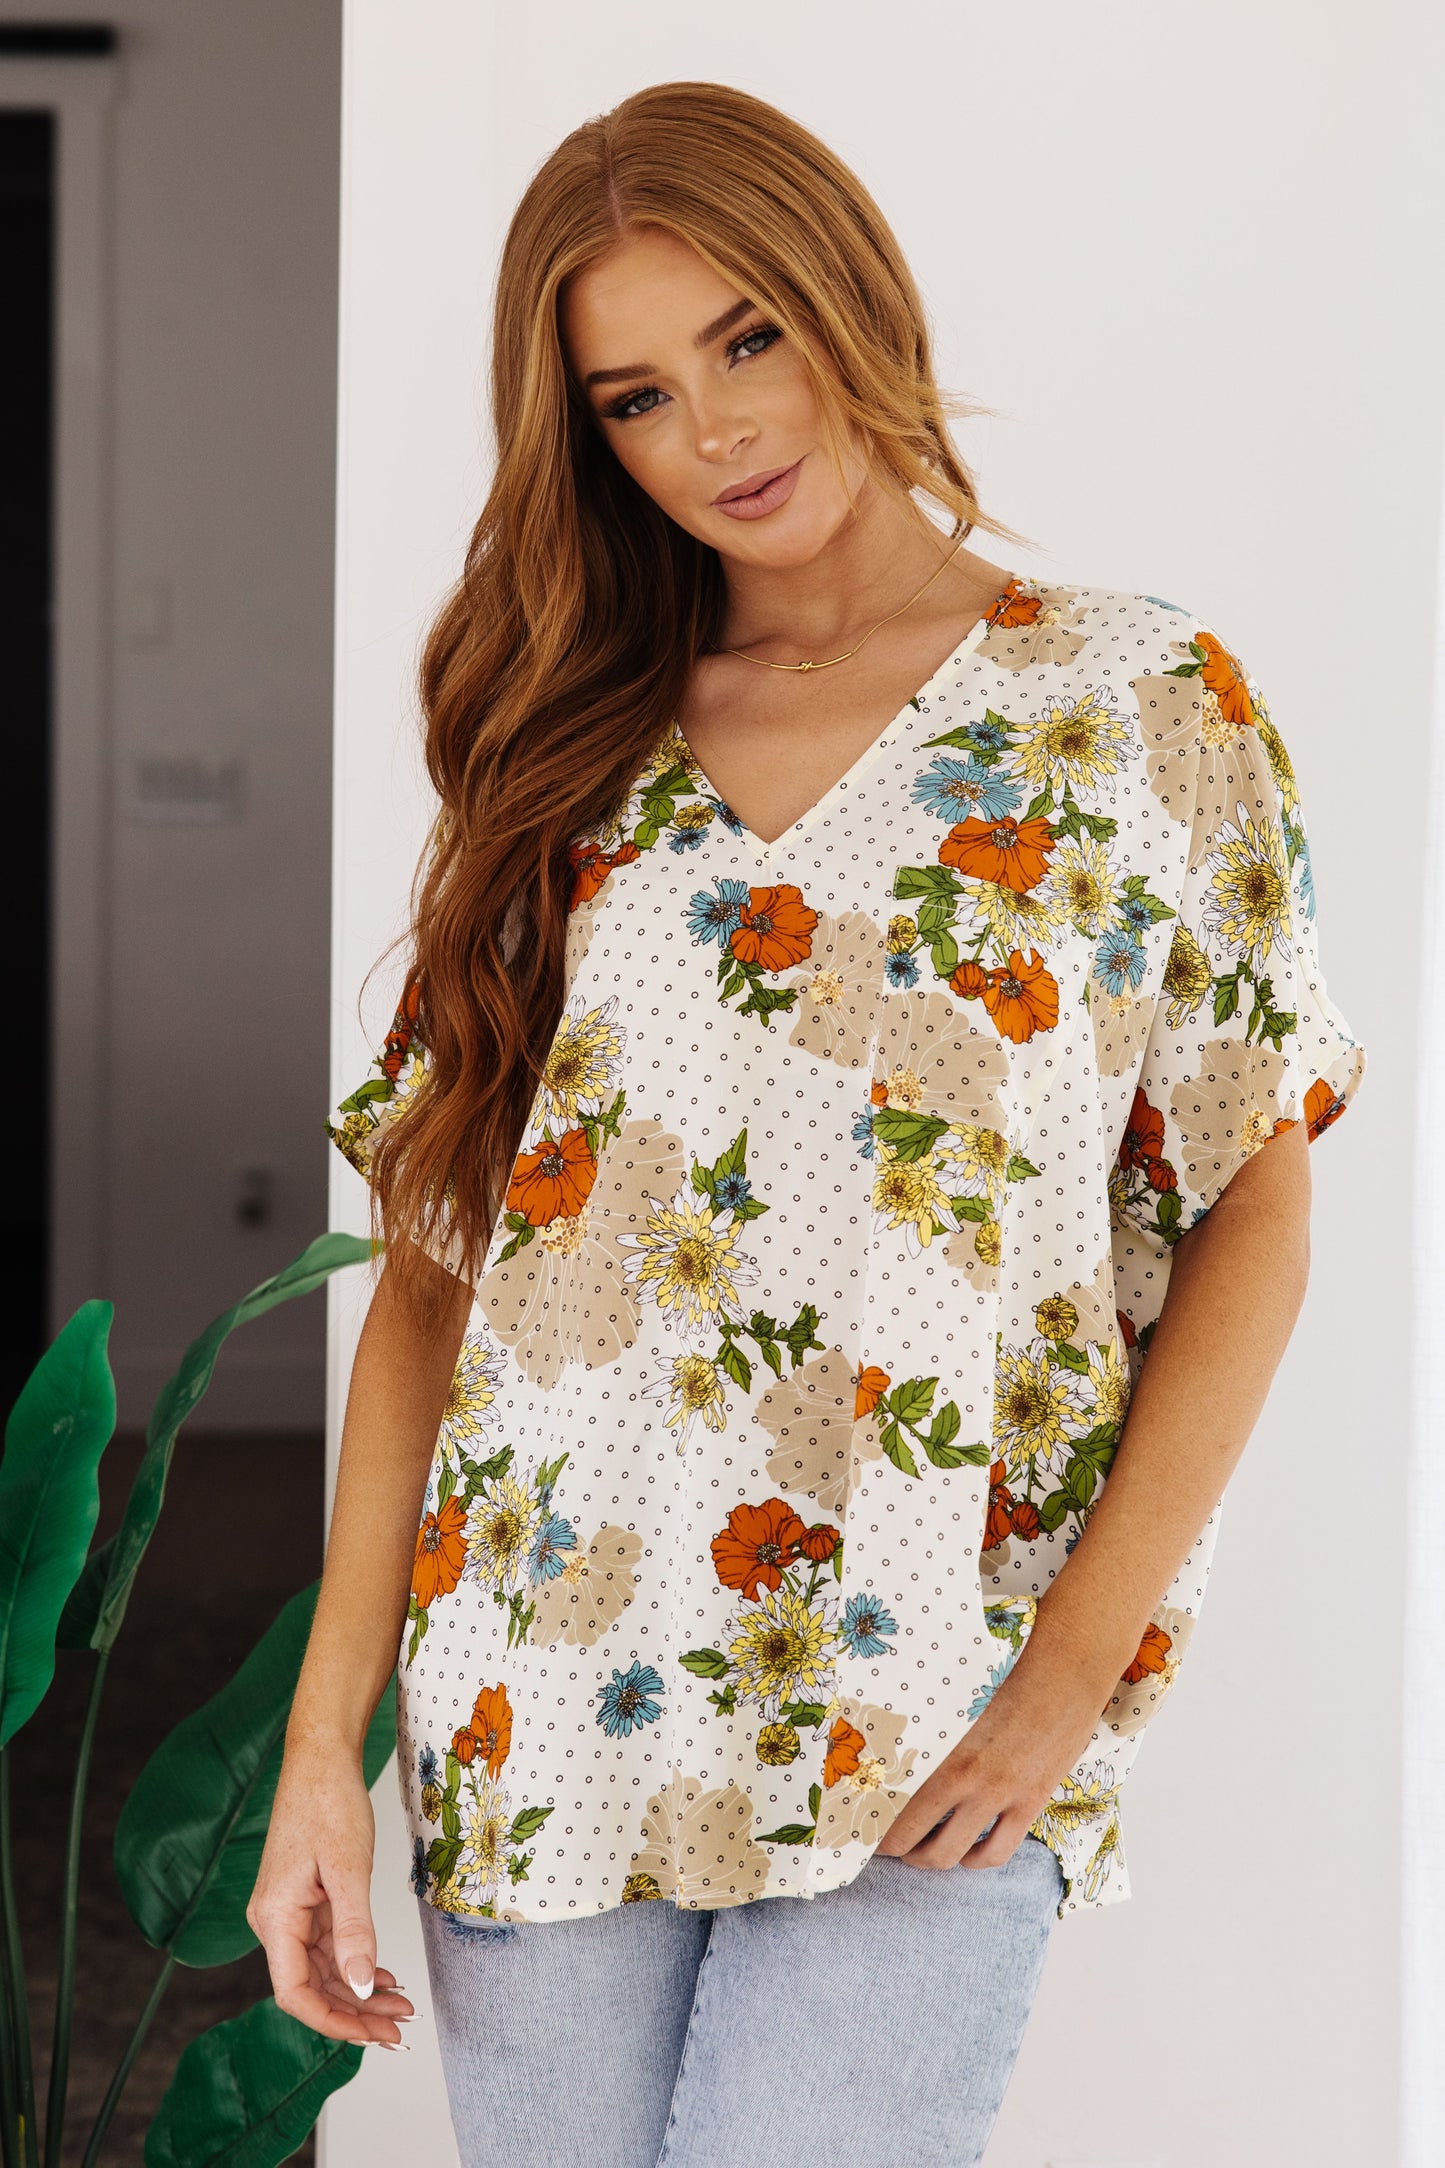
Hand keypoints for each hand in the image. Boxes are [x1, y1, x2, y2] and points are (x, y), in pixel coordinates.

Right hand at [247, 1745, 414, 2046]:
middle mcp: (275, 1921)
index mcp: (275, 1918)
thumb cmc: (329, 1802)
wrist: (321, 1758)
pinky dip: (356, 1964)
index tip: (372, 2034)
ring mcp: (289, 1912)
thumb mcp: (349, 1868)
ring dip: (359, 1992)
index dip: (332, 2021)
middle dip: (354, 2013)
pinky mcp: (305, 1902)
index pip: (294, 1993)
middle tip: (399, 2029)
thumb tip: (359, 1989)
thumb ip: (354, 1931)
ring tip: (400, 2007)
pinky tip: (384, 1976)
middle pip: (311, 1988)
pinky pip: (328, 1947)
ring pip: (323, 1971)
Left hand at [874, 1639, 1109, 1871]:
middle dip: (890, 1847)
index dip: (870, 1818)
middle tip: (881, 1846)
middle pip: (909, 1835)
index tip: (860, 1821)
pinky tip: (966, 1855)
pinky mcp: (1028, 1804)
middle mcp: (963, 1777)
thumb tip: (898, 1754)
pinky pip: (996, 1851)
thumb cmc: (1004, 1682)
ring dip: (926, 1860)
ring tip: (918, 1855)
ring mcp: (997, 1795)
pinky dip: (975, 1861)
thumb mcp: (954, 1705)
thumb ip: (929, 1735)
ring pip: (947, 1852)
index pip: (889, 1798)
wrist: (1061, 1679)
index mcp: (938, 1747)